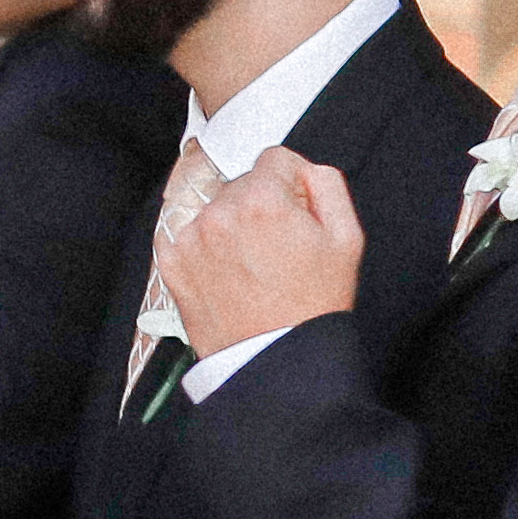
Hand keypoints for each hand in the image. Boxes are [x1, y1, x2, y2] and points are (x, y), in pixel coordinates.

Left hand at [158, 152, 361, 361]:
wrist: (274, 360)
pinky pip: (190, 236)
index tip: (296, 213)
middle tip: (277, 248)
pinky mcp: (171, 264)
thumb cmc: (312, 305)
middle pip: (243, 184)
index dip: (293, 184)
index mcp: (261, 200)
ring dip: (232, 226)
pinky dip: (206, 248)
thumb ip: (326, 184)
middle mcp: (218, 213)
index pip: (274, 158)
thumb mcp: (346, 237)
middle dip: (260, 206)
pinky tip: (228, 274)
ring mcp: (189, 239)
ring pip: (216, 209)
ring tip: (253, 267)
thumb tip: (303, 167)